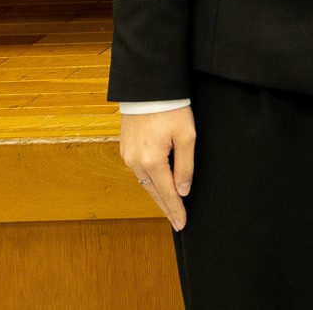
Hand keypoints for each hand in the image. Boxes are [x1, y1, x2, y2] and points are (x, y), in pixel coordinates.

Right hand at [119, 107, 195, 230]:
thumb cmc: (171, 108)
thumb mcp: (187, 135)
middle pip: (153, 192)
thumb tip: (183, 190)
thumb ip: (185, 165)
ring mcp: (128, 156)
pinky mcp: (126, 149)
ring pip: (145, 183)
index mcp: (152, 160)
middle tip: (177, 222)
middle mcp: (136, 162)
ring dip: (157, 196)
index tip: (182, 223)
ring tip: (170, 208)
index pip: (167, 192)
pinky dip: (150, 182)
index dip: (176, 209)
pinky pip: (139, 172)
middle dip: (166, 207)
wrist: (148, 88)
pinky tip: (158, 187)